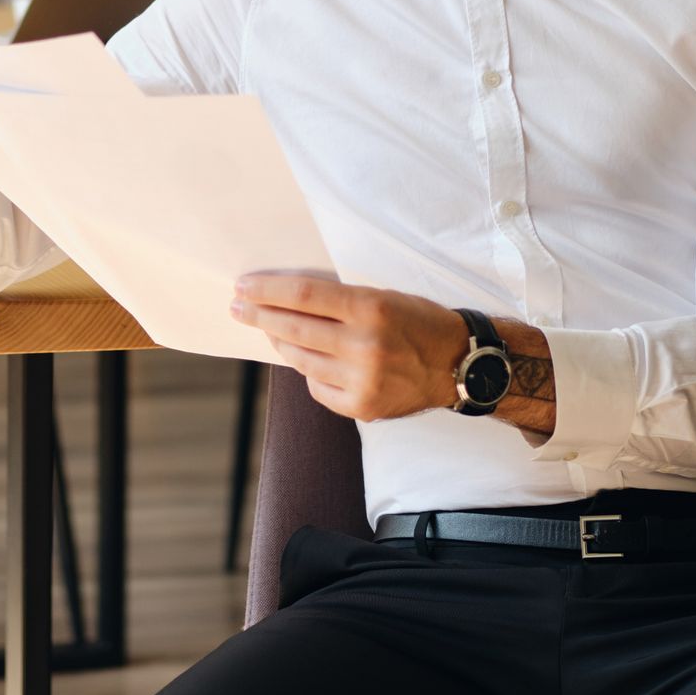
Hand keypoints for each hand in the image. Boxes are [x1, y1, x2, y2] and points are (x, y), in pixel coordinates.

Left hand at [230, 272, 466, 420]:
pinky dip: (309, 373)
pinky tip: (309, 362)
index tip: (243, 287)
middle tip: (237, 308)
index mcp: (370, 308)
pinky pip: (318, 388)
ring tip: (271, 331)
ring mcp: (362, 380)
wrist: (458, 364)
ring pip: (301, 361)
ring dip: (280, 343)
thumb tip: (285, 302)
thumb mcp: (384, 296)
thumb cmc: (418, 321)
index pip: (303, 296)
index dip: (267, 290)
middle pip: (294, 328)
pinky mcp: (362, 407)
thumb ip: (339, 301)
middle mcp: (364, 345)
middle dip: (259, 316)